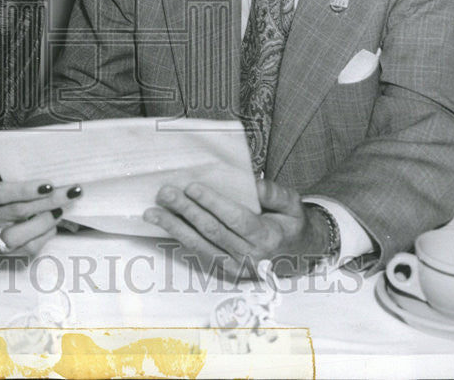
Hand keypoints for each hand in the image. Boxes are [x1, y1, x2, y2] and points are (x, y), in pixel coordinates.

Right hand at [0, 177, 79, 255]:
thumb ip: (17, 178)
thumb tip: (54, 179)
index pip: (0, 193)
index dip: (25, 190)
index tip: (50, 184)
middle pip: (18, 212)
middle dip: (49, 201)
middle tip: (73, 192)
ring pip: (22, 235)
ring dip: (48, 220)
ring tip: (63, 208)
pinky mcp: (4, 251)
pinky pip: (28, 247)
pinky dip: (45, 234)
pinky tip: (54, 222)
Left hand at [144, 179, 329, 278]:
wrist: (300, 255)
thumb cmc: (292, 223)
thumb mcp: (292, 203)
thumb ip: (273, 192)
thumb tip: (251, 182)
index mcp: (268, 238)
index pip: (235, 219)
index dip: (212, 203)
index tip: (192, 186)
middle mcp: (251, 257)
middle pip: (213, 231)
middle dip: (186, 210)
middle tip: (166, 192)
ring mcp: (237, 268)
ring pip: (200, 245)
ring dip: (174, 228)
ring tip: (152, 212)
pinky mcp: (226, 272)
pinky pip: (200, 254)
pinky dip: (180, 239)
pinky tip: (165, 227)